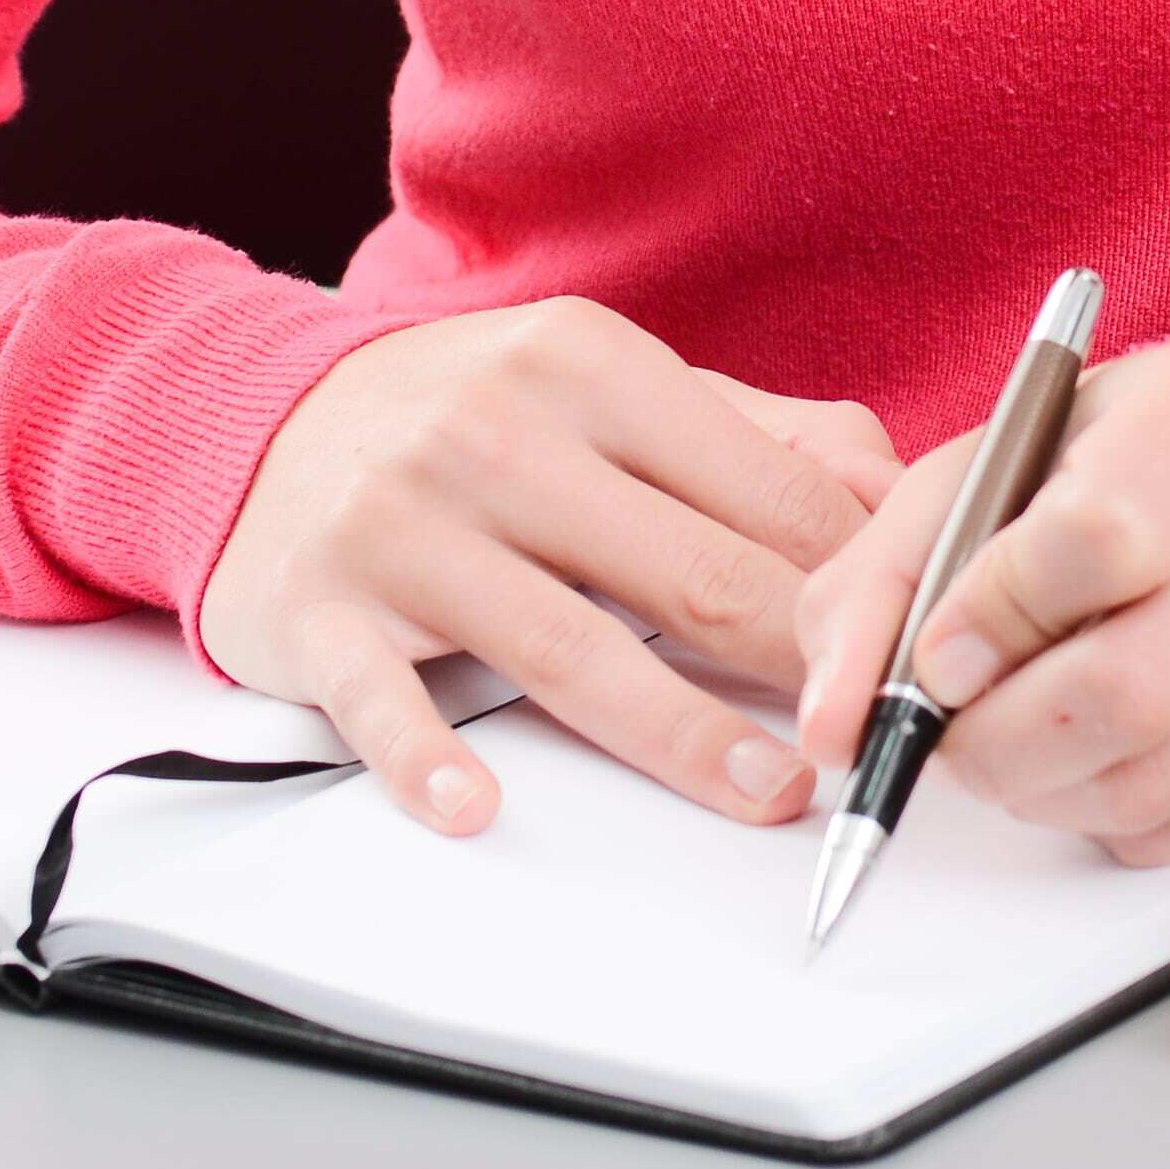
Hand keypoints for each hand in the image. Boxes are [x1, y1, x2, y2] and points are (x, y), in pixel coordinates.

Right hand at [205, 300, 899, 834]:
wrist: (254, 418)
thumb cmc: (465, 417)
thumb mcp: (606, 384)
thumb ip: (753, 432)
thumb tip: (894, 492)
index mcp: (589, 363)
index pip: (766, 487)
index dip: (855, 583)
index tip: (914, 654)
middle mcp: (497, 431)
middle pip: (691, 570)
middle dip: (799, 664)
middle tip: (875, 739)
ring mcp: (405, 520)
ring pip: (571, 645)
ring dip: (680, 732)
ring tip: (769, 793)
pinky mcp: (320, 607)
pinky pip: (383, 697)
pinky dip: (429, 757)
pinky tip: (478, 806)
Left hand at [789, 333, 1169, 865]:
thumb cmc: (1110, 466)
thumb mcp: (986, 469)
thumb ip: (883, 581)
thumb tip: (837, 729)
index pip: (1103, 538)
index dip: (995, 617)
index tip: (943, 651)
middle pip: (1131, 685)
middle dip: (999, 738)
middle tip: (953, 732)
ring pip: (1159, 775)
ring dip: (1043, 787)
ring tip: (1016, 737)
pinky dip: (1113, 814)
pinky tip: (1099, 749)